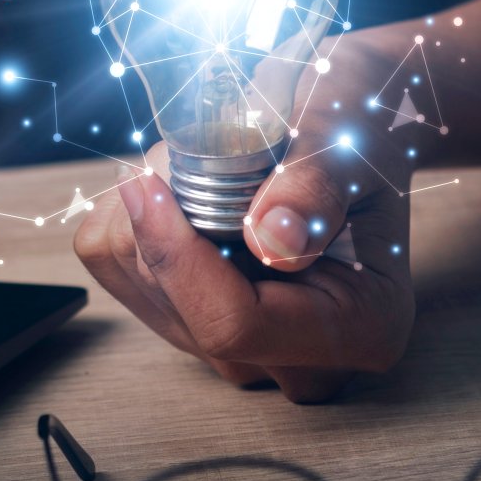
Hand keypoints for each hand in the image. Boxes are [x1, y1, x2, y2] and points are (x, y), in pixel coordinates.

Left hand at [74, 34, 419, 401]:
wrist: (340, 122)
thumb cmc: (354, 126)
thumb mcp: (348, 138)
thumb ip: (316, 188)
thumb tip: (274, 240)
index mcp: (360, 327)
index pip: (236, 325)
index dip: (178, 258)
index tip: (149, 183)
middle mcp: (299, 357)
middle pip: (182, 312)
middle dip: (161, 222)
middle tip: (189, 151)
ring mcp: (243, 350)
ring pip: (139, 288)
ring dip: (142, 212)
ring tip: (197, 164)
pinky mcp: (193, 324)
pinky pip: (119, 274)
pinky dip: (128, 220)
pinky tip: (174, 191)